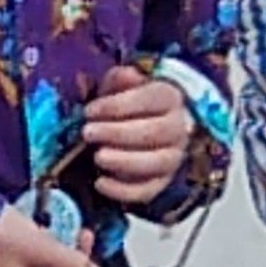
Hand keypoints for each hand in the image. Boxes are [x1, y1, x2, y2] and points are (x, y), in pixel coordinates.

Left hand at [84, 65, 191, 205]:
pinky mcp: (162, 183)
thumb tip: (126, 75)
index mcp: (169, 98)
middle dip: (118, 133)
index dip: (119, 105)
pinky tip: (100, 183)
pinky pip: (148, 191)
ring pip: (156, 163)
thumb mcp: (120, 87)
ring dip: (124, 161)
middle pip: (156, 132)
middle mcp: (178, 128)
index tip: (89, 111)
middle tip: (88, 133)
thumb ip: (120, 80)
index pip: (152, 99)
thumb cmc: (128, 106)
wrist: (143, 128)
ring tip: (97, 157)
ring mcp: (172, 158)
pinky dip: (123, 191)